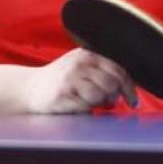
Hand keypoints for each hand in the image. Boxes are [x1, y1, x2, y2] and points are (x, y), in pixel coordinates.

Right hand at [23, 48, 137, 113]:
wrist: (29, 89)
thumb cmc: (61, 82)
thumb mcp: (81, 68)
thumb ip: (102, 73)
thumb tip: (124, 93)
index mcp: (87, 54)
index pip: (118, 69)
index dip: (129, 88)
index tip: (133, 102)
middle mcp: (79, 63)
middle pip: (112, 83)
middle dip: (113, 97)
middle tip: (106, 103)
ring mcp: (70, 77)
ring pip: (100, 95)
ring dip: (98, 103)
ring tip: (87, 101)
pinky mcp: (62, 93)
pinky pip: (86, 106)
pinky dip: (86, 109)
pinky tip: (76, 105)